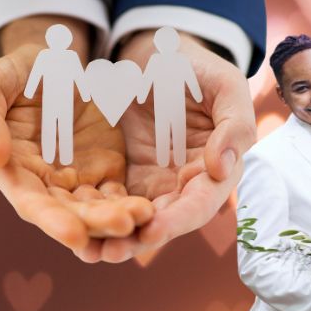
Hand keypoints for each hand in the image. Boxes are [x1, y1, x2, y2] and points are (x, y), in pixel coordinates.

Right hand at [0, 16, 153, 255]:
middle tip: (123, 225)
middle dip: (95, 223)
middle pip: (70, 212)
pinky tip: (150, 207)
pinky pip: (119, 193)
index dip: (50, 220)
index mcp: (14, 170)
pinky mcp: (106, 171)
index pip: (31, 202)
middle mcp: (47, 184)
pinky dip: (132, 203)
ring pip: (98, 208)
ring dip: (119, 217)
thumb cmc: (19, 76)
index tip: (74, 235)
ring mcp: (79, 180)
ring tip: (144, 215)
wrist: (58, 66)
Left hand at [74, 30, 254, 261]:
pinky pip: (113, 201)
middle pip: (166, 221)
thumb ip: (234, 126)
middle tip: (110, 252)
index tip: (154, 229)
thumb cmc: (197, 70)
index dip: (180, 218)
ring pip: (137, 219)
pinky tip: (75, 227)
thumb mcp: (225, 87)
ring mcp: (155, 183)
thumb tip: (221, 169)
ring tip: (88, 251)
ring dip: (115, 238)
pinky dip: (97, 217)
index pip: (201, 201)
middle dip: (140, 239)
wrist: (156, 58)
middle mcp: (186, 184)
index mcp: (216, 168)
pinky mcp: (126, 177)